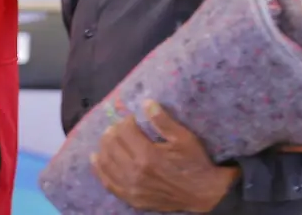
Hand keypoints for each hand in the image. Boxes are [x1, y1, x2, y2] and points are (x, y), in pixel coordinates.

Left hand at [91, 100, 238, 212]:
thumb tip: (146, 103)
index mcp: (148, 156)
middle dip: (114, 131)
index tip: (133, 119)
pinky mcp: (131, 198)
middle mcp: (135, 172)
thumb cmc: (195, 163)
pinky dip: (99, 168)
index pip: (124, 131)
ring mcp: (131, 188)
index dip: (127, 121)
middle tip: (121, 127)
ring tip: (110, 138)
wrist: (205, 194)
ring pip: (105, 162)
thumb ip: (163, 121)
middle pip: (111, 144)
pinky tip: (97, 158)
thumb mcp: (184, 138)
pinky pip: (107, 182)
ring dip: (104, 146)